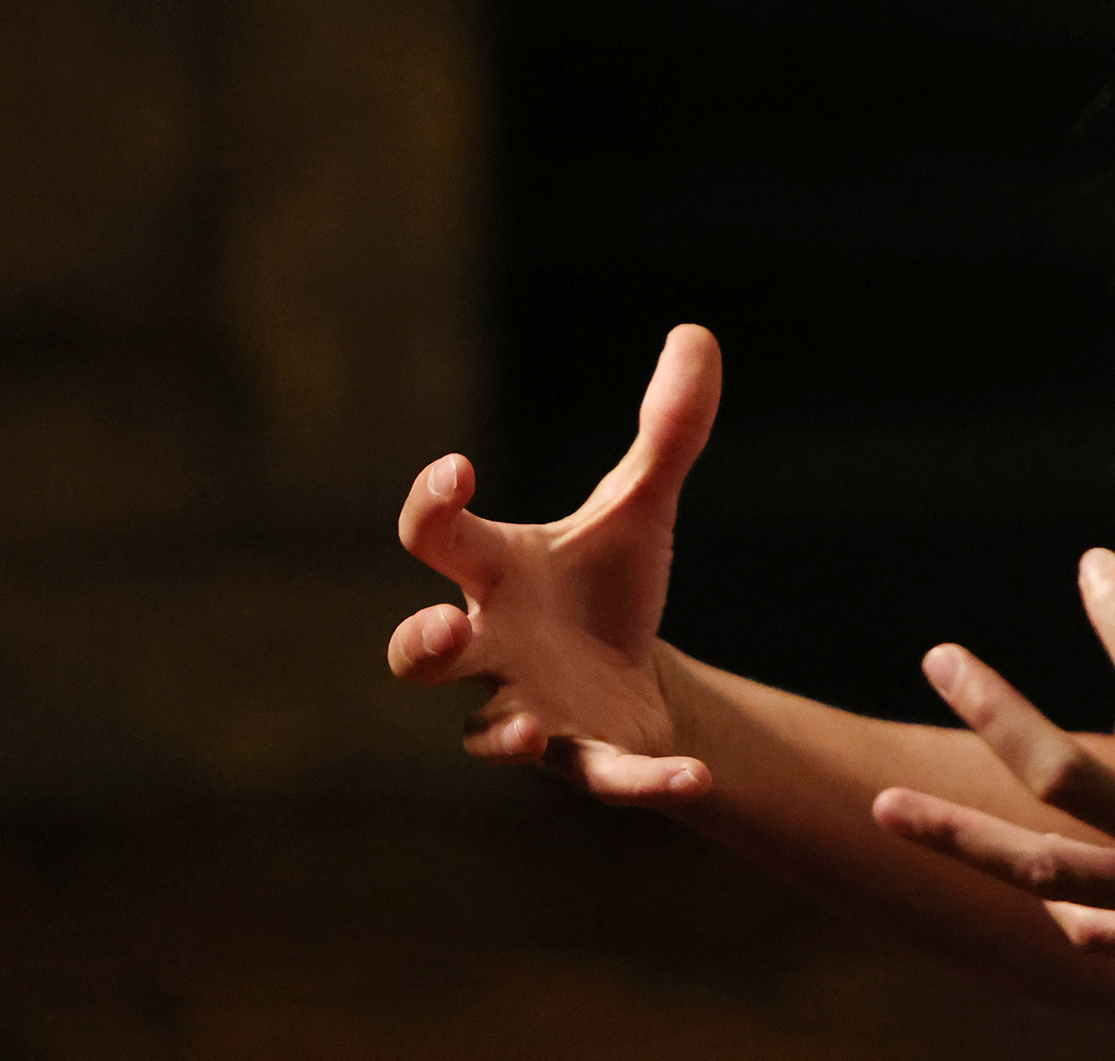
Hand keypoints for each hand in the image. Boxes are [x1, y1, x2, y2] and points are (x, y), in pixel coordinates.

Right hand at [385, 323, 721, 804]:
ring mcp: (527, 709)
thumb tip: (696, 332)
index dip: (432, 504)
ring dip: (500, 733)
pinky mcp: (583, 757)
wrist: (632, 677)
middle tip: (449, 627)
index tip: (458, 467)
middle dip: (421, 644)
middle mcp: (491, 647)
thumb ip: (666, 430)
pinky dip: (643, 782)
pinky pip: (602, 777)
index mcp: (494, 575)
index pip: (435, 537)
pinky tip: (693, 777)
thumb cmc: (606, 584)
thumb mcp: (639, 505)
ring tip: (524, 730)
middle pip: (418, 654)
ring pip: (485, 733)